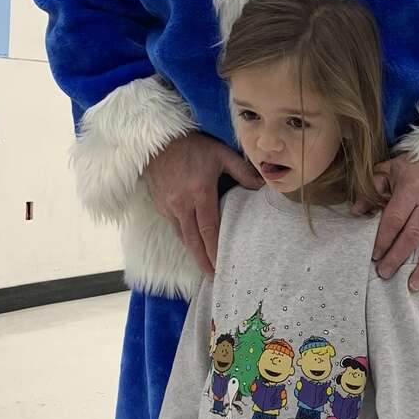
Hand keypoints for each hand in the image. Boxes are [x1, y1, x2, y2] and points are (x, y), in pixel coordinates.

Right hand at [143, 132, 261, 276]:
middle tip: (214, 277)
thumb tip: (262, 186)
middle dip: (204, 261)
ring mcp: (169, 207)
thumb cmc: (192, 147)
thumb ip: (242, 171)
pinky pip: (175, 227)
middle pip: (194, 241)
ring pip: (183, 237)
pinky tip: (193, 244)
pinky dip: (185, 238)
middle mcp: (182, 204)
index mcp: (200, 193)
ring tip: (206, 266)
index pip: (209, 229)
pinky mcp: (160, 207)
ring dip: (194, 253)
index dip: (215, 249)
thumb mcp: (221, 154)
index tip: (222, 265)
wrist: (156, 142)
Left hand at [360, 156, 418, 292]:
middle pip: (414, 234)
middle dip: (398, 256)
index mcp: (412, 189)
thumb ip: (371, 189)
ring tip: (411, 287)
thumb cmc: (412, 169)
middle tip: (384, 273)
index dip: (385, 237)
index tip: (374, 254)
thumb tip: (356, 211)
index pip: (396, 217)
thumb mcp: (389, 170)